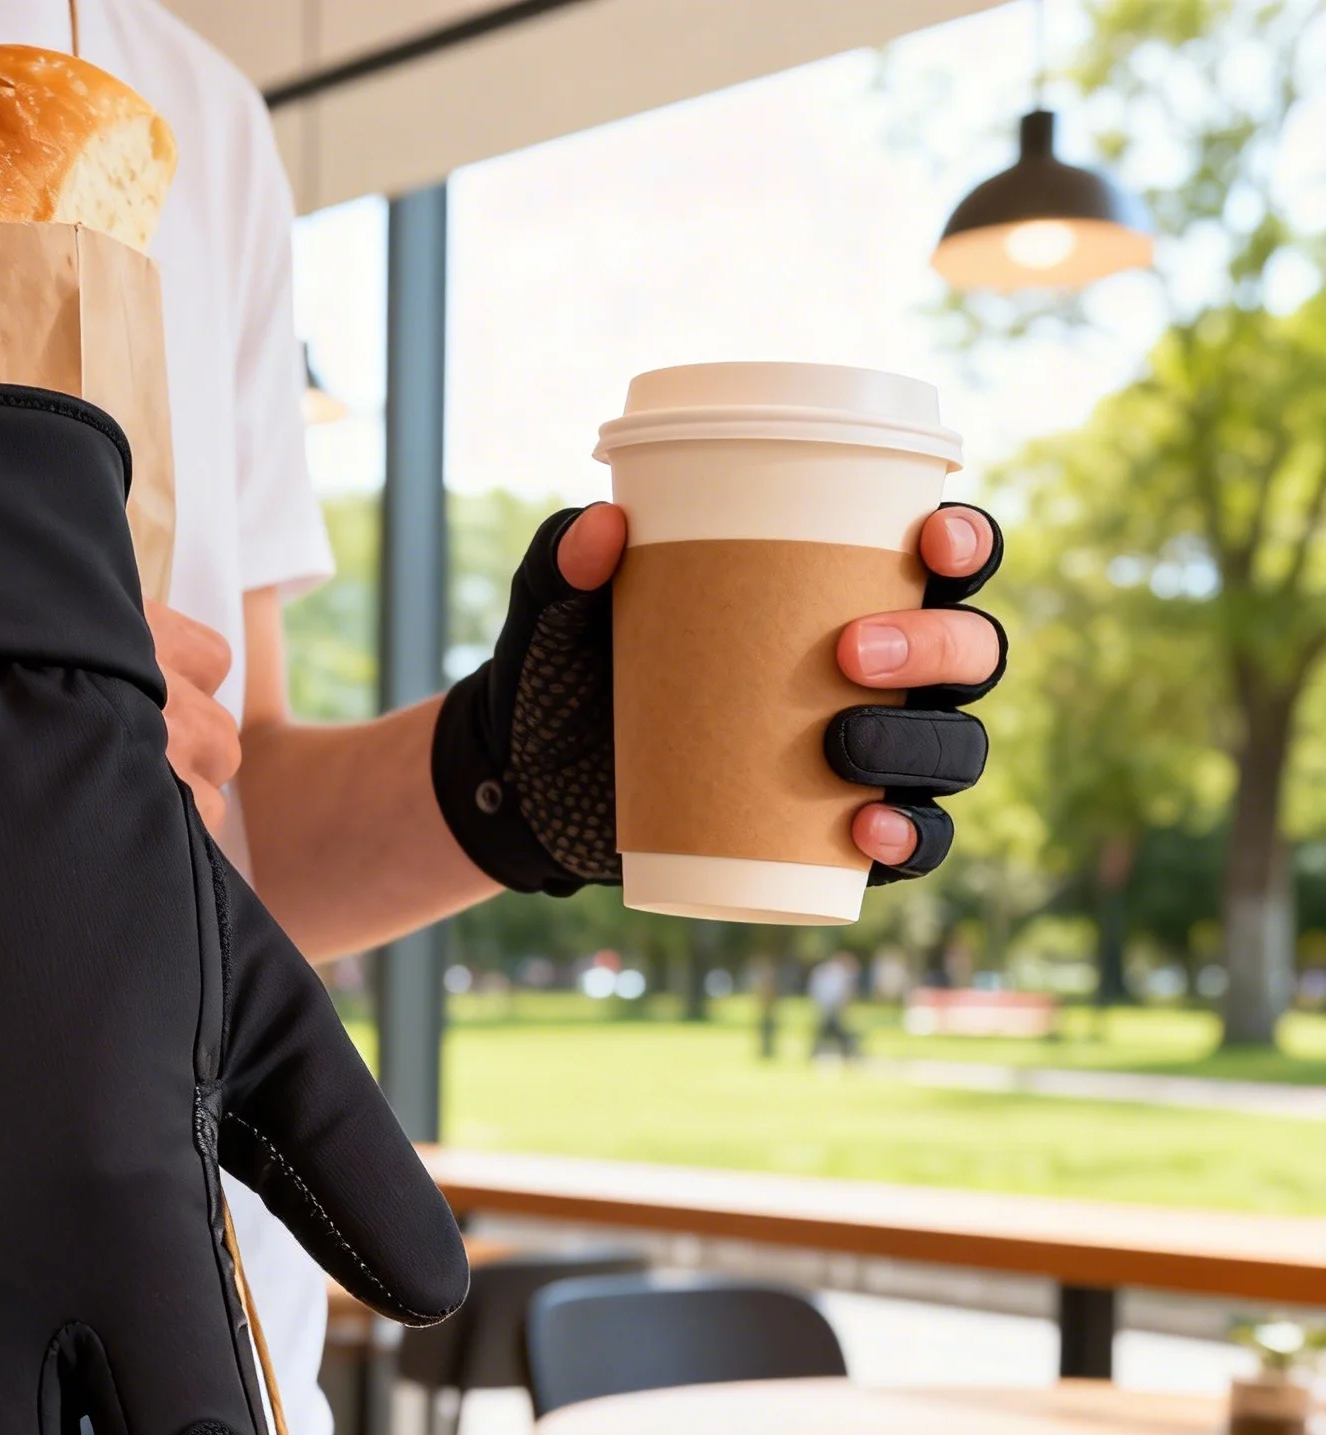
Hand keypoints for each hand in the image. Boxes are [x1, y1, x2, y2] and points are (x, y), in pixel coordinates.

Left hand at [428, 501, 1005, 892]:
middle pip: (969, 651)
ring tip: (839, 745)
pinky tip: (870, 831)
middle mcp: (882, 673)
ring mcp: (868, 758)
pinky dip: (910, 840)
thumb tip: (601, 525)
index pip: (944, 556)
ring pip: (954, 746)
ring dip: (921, 744)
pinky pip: (915, 843)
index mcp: (843, 591)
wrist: (531, 792)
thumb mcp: (554, 617)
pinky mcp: (838, 835)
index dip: (966, 543)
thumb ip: (564, 562)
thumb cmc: (567, 678)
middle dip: (938, 646)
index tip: (931, 541)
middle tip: (852, 653)